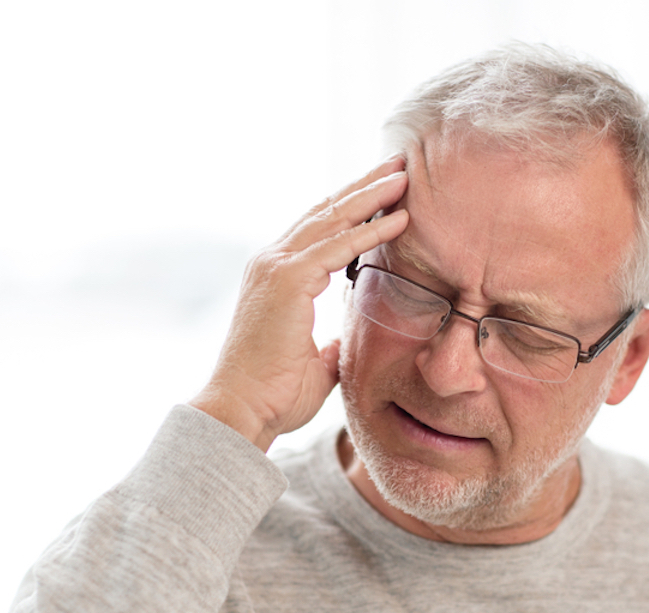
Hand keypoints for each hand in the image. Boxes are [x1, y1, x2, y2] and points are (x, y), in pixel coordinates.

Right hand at [189, 157, 409, 450]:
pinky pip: (338, 246)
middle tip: (400, 164)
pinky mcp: (287, 279)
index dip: (352, 207)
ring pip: (333, 218)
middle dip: (364, 186)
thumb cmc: (273, 395)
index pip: (319, 229)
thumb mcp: (314, 361)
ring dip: (372, 195)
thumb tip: (342, 343)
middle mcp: (272, 262)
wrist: (242, 411)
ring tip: (406, 176)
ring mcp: (276, 266)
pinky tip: (400, 219)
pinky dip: (370, 230)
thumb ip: (329, 344)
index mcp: (277, 277)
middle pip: (326, 211)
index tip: (385, 191)